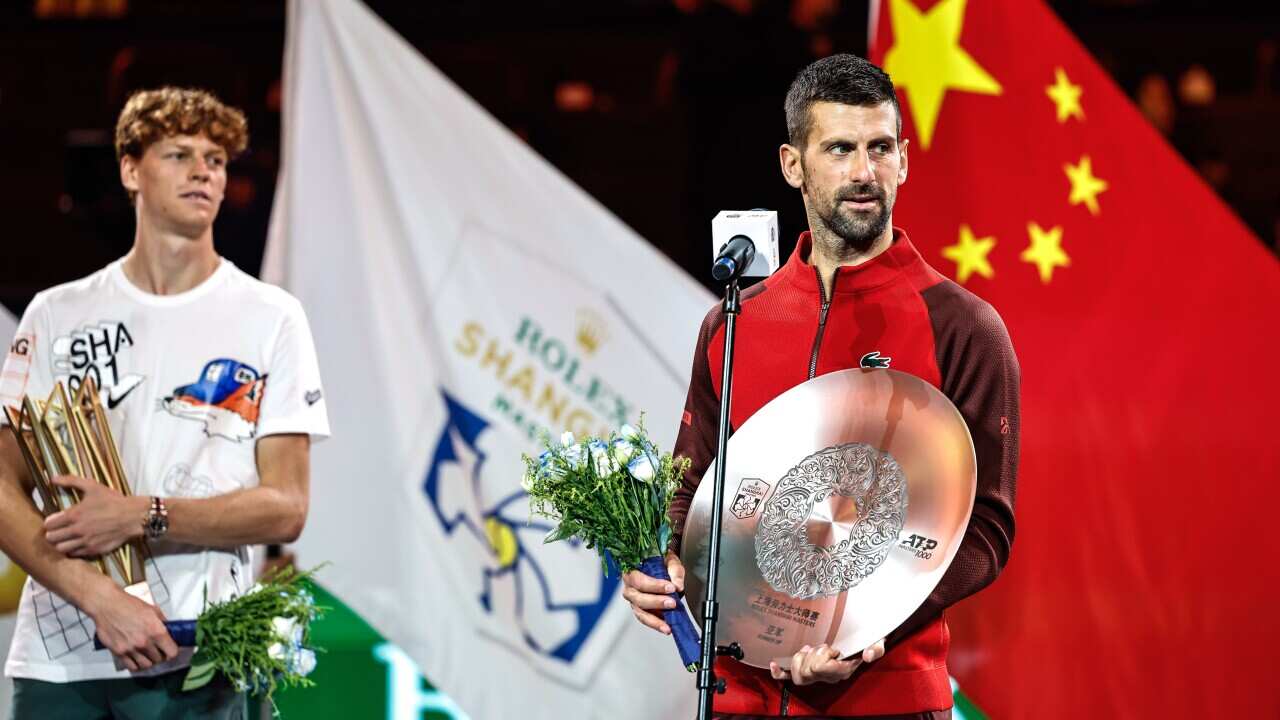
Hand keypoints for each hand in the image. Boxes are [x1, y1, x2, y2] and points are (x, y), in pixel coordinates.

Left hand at [43, 476, 146, 557]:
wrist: (134, 516)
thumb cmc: (113, 500)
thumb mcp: (93, 486)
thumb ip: (71, 481)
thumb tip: (52, 478)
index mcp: (74, 515)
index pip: (48, 525)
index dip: (49, 522)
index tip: (54, 520)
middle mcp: (77, 530)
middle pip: (51, 538)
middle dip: (52, 533)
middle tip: (58, 530)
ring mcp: (85, 542)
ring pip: (60, 549)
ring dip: (60, 543)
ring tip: (66, 538)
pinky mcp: (93, 550)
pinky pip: (74, 554)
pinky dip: (72, 550)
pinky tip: (77, 543)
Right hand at [85, 582, 178, 671]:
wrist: (107, 605)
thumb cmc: (128, 604)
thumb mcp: (153, 610)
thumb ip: (163, 623)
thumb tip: (170, 632)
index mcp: (156, 631)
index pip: (172, 652)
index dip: (172, 651)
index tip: (171, 649)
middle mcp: (144, 642)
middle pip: (159, 659)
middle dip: (161, 655)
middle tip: (158, 650)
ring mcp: (131, 649)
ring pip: (146, 665)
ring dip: (149, 660)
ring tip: (148, 654)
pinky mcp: (119, 652)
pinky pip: (132, 666)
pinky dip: (136, 664)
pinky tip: (137, 658)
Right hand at [621, 551, 684, 634]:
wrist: (660, 566)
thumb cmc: (661, 561)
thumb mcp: (670, 560)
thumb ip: (675, 571)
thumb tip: (678, 586)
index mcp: (632, 570)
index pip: (638, 580)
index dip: (654, 585)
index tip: (670, 587)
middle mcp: (630, 587)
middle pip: (638, 598)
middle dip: (656, 602)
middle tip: (672, 603)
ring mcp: (634, 600)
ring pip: (640, 612)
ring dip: (655, 619)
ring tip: (667, 625)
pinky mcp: (641, 610)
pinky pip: (645, 619)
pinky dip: (656, 625)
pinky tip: (666, 628)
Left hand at [769, 639, 885, 685]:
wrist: (860, 634)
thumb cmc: (866, 637)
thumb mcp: (877, 640)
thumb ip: (876, 647)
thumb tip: (869, 655)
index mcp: (843, 670)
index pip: (824, 670)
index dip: (823, 657)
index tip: (832, 648)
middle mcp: (829, 675)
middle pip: (808, 673)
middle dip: (811, 657)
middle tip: (820, 646)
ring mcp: (817, 673)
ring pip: (799, 676)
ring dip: (801, 659)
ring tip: (809, 648)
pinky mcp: (806, 668)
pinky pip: (789, 677)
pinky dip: (780, 673)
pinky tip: (773, 665)